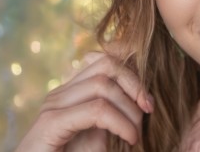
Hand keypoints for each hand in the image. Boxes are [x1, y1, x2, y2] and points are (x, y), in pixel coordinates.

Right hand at [16, 52, 153, 150]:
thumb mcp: (98, 135)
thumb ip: (113, 114)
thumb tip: (141, 101)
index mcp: (71, 92)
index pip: (104, 60)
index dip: (132, 72)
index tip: (148, 100)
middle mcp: (61, 94)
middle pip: (106, 64)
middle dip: (135, 84)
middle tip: (148, 110)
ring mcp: (53, 106)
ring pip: (103, 84)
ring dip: (130, 108)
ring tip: (136, 133)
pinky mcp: (51, 124)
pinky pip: (96, 110)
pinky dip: (120, 123)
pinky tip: (129, 138)